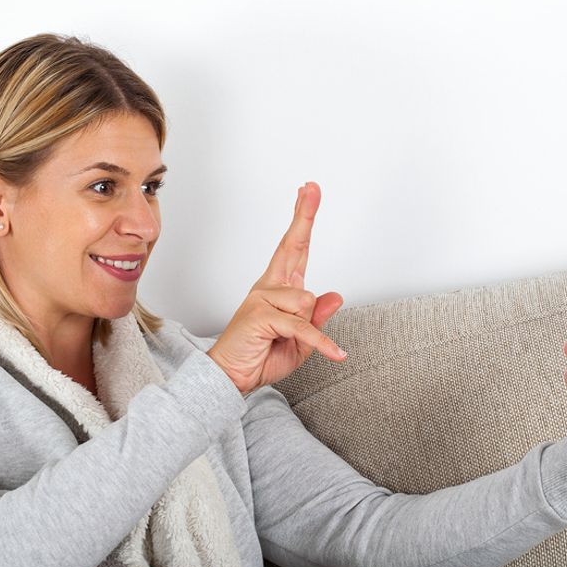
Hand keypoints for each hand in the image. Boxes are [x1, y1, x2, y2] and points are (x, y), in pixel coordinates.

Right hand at [206, 182, 346, 395]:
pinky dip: (321, 343)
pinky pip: (303, 325)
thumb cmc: (260, 358)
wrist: (231, 379)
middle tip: (312, 187)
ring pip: (306, 299)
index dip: (303, 219)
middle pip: (292, 245)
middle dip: (304, 215)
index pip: (295, 248)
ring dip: (308, 328)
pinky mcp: (261, 314)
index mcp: (279, 290)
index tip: (308, 192)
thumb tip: (335, 295)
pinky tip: (335, 354)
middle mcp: (269, 288)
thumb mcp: (302, 342)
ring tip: (283, 342)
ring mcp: (262, 298)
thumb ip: (317, 319)